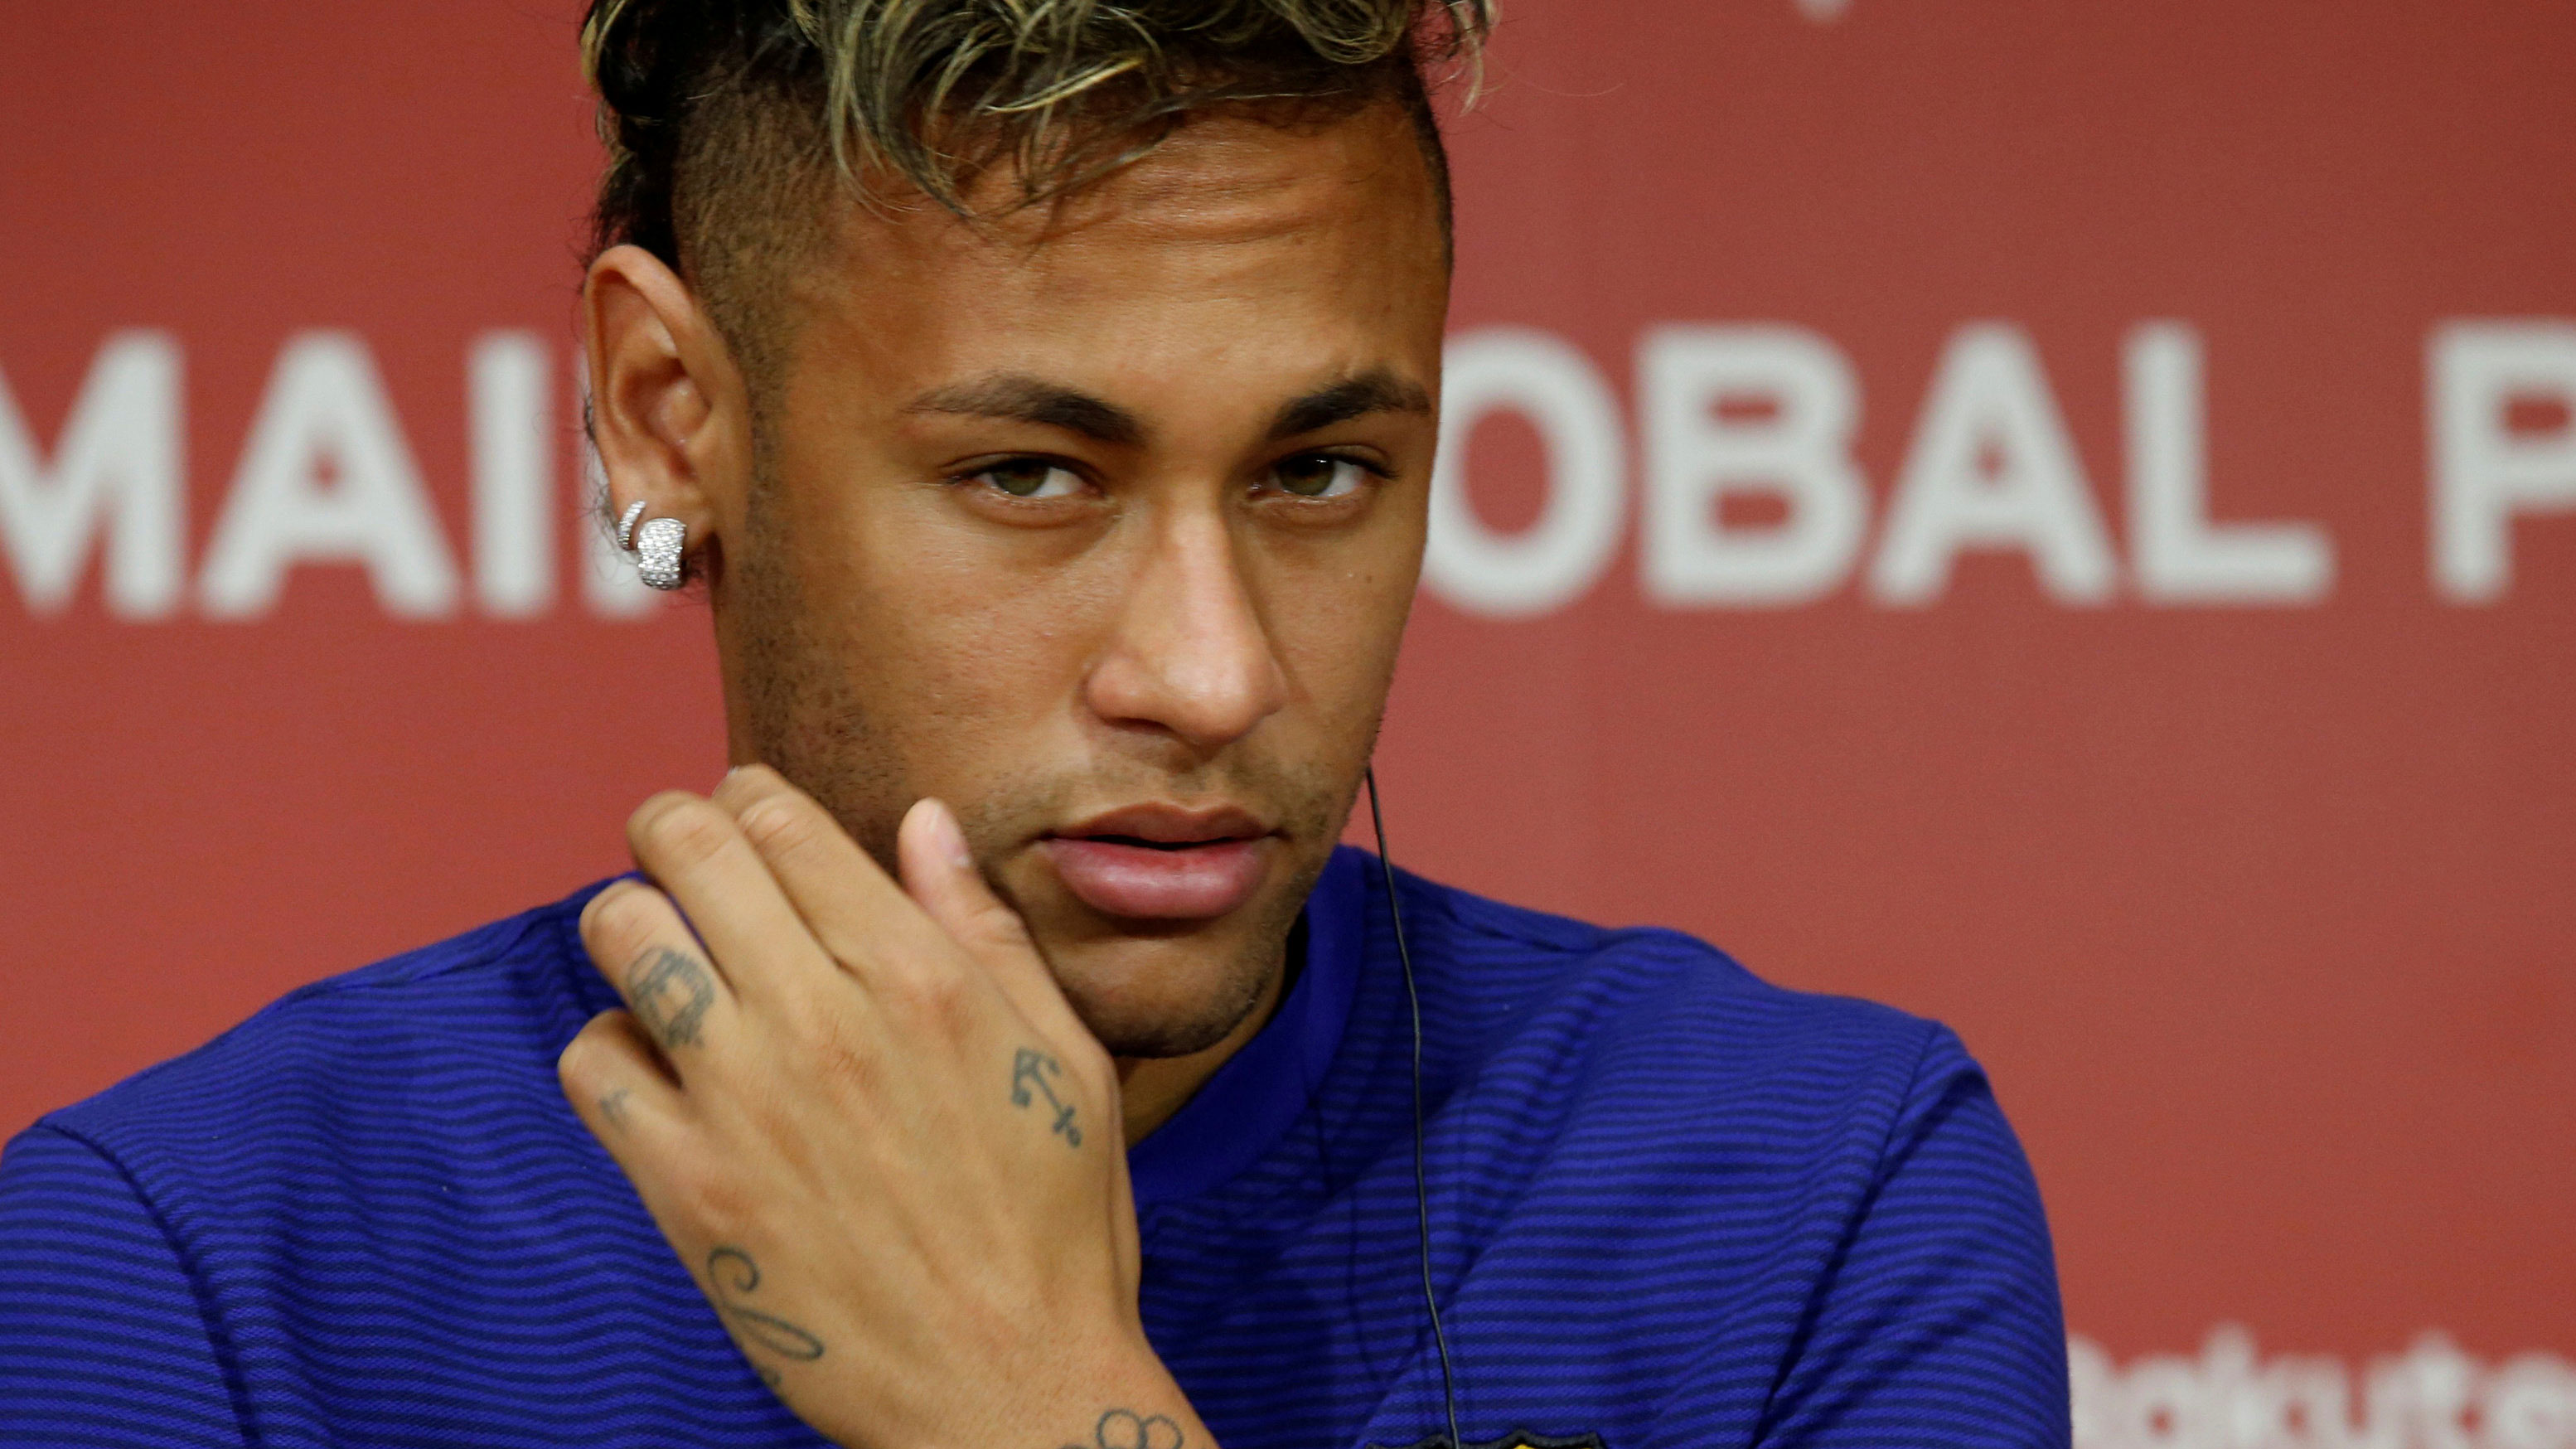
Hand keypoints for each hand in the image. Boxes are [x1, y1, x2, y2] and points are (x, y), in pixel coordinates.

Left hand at [559, 766, 1211, 1448]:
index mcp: (921, 976)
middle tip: (680, 850)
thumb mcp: (1066, 1058)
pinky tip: (658, 1067)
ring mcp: (744, 1103)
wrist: (1008, 1391)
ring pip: (621, 934)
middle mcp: (824, 1018)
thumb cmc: (1057, 1228)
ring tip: (661, 948)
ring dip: (632, 921)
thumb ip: (985, 930)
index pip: (783, 820)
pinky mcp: (688, 1189)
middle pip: (688, 846)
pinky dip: (610, 1047)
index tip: (747, 810)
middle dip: (673, 826)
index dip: (750, 795)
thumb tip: (920, 821)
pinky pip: (593, 1064)